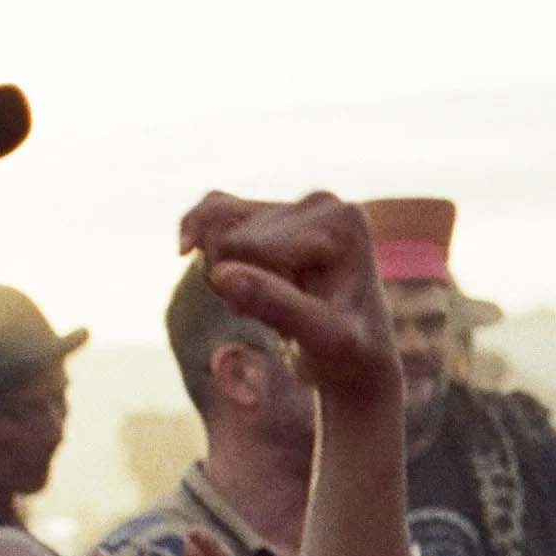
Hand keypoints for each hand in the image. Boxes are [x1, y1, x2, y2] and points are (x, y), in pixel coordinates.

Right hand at [177, 191, 393, 403]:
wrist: (357, 354)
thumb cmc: (350, 350)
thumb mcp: (325, 339)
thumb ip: (279, 306)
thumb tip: (222, 274)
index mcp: (342, 220)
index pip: (251, 248)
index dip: (259, 292)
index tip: (306, 315)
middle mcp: (319, 202)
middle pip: (229, 238)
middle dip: (242, 283)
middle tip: (288, 312)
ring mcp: (293, 205)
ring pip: (214, 230)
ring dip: (228, 276)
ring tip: (273, 299)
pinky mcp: (270, 214)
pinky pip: (211, 211)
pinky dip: (198, 240)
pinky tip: (200, 261)